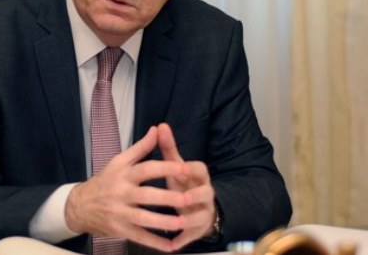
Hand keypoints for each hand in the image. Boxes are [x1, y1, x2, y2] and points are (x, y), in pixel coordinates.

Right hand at [64, 126, 189, 252]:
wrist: (80, 205)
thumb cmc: (105, 181)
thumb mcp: (119, 161)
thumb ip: (141, 147)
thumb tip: (157, 129)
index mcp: (123, 173)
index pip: (146, 169)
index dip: (165, 168)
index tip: (184, 169)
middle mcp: (121, 193)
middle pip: (147, 195)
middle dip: (168, 198)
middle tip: (188, 198)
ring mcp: (120, 213)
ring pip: (144, 219)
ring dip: (163, 222)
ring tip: (182, 223)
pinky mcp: (120, 229)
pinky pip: (140, 237)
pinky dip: (155, 243)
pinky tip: (171, 246)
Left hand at [157, 123, 216, 250]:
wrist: (194, 207)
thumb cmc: (181, 183)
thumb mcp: (175, 166)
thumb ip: (168, 148)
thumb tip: (160, 125)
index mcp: (197, 176)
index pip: (201, 169)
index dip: (192, 169)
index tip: (182, 168)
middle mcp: (204, 193)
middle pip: (206, 192)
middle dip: (196, 195)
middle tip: (184, 197)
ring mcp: (203, 212)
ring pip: (201, 216)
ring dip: (190, 220)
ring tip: (178, 222)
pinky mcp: (198, 229)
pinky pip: (192, 236)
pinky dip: (183, 240)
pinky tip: (172, 245)